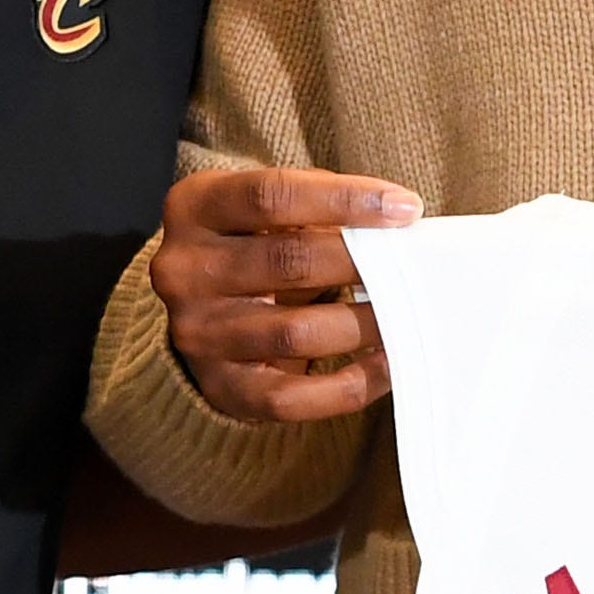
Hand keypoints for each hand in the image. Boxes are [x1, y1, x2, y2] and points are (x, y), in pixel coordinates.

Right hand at [151, 165, 423, 422]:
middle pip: (288, 262)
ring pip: (295, 333)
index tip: (405, 208)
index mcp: (193, 208)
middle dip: (361, 263)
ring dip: (362, 324)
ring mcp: (197, 333)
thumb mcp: (267, 208)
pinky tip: (386, 364)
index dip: (345, 199)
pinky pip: (290, 398)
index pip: (273, 195)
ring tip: (406, 313)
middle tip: (411, 266)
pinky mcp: (221, 387)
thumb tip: (399, 220)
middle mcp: (182, 270)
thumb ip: (319, 206)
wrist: (204, 305)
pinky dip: (348, 385)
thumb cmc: (254, 241)